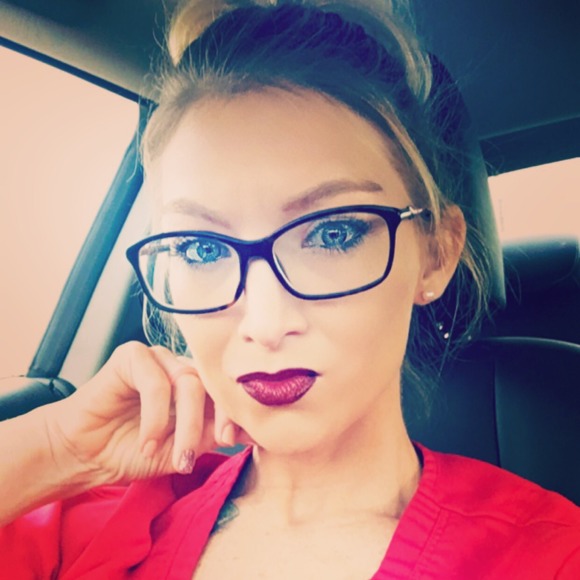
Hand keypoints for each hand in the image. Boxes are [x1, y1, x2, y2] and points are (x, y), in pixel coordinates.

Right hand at [42, 342, 246, 485]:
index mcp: (198, 386)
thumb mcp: (184, 449)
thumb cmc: (135, 450)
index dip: (235, 414)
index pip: (227, 391)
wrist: (88, 454)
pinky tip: (147, 441)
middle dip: (216, 419)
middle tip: (214, 446)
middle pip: (212, 385)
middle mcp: (182, 367)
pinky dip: (156, 417)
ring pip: (188, 383)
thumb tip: (258, 433)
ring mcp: (159, 359)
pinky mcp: (133, 355)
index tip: (235, 441)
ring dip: (185, 426)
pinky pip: (156, 382)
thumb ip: (214, 436)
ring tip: (175, 457)